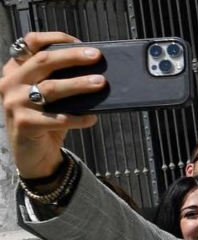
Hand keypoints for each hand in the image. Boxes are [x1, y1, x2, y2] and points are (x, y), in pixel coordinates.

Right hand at [0, 32, 105, 178]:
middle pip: (44, 61)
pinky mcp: (25, 123)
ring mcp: (15, 103)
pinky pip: (58, 118)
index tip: (79, 42)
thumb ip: (58, 80)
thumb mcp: (47, 97)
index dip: (55, 39)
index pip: (30, 43)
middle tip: (96, 56)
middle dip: (72, 57)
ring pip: (51, 88)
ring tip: (100, 83)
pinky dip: (78, 118)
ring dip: (78, 84)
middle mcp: (10, 83)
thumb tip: (92, 69)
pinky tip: (92, 118)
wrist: (33, 155)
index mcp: (15, 70)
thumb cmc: (45, 122)